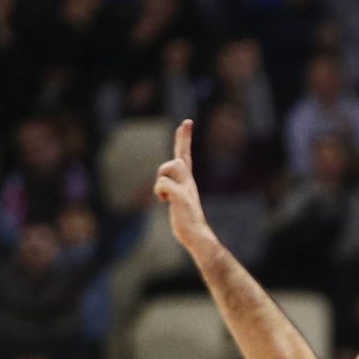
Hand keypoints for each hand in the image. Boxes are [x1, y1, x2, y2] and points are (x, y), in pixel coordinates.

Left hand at [153, 118, 214, 253]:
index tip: (187, 122)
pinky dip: (160, 191)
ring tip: (165, 195)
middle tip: (186, 124)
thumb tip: (168, 191)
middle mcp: (188, 182)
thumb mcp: (179, 203)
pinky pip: (164, 184)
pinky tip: (165, 202)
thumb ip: (174, 192)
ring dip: (163, 178)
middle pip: (179, 158)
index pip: (184, 156)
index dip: (184, 139)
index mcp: (187, 182)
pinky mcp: (182, 197)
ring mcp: (186, 189)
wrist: (197, 236)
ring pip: (170, 167)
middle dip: (182, 141)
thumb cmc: (187, 222)